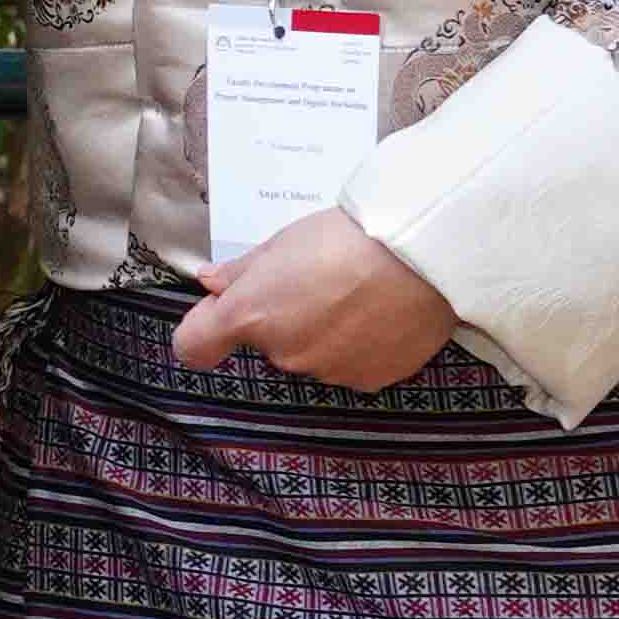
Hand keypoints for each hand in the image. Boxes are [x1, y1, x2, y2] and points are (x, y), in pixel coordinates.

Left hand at [180, 207, 453, 388]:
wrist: (425, 256)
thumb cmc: (349, 238)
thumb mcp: (283, 241)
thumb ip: (241, 271)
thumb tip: (212, 283)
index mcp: (250, 315)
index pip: (194, 345)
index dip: (204, 330)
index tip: (220, 314)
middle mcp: (283, 354)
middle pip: (268, 344)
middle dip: (285, 319)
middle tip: (320, 280)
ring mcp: (328, 371)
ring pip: (313, 355)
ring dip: (326, 333)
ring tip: (361, 294)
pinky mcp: (371, 380)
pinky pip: (354, 365)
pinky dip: (362, 345)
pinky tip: (383, 313)